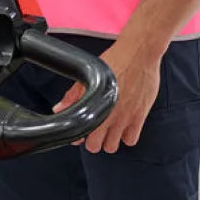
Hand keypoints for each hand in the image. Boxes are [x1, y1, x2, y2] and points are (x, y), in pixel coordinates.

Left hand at [52, 37, 162, 153]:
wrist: (140, 52)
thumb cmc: (117, 59)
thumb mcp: (91, 75)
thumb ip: (74, 94)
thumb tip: (59, 108)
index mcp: (94, 106)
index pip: (80, 136)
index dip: (79, 135)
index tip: (82, 130)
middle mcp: (109, 116)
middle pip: (95, 146)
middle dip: (93, 140)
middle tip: (96, 129)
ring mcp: (125, 118)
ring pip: (112, 147)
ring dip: (109, 140)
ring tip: (110, 128)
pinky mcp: (140, 117)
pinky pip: (131, 140)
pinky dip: (127, 136)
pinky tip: (124, 126)